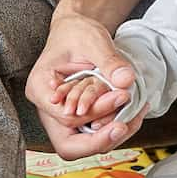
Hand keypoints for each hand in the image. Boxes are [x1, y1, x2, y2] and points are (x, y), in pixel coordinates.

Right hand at [25, 10, 147, 158]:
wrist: (77, 32)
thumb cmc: (78, 33)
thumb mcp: (93, 40)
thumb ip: (109, 60)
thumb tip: (127, 80)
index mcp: (40, 89)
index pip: (66, 117)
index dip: (96, 112)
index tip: (122, 96)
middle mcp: (47, 109)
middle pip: (69, 145)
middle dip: (100, 140)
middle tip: (126, 124)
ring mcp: (61, 117)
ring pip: (84, 144)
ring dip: (112, 136)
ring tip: (137, 113)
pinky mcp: (78, 118)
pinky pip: (93, 133)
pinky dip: (114, 128)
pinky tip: (134, 113)